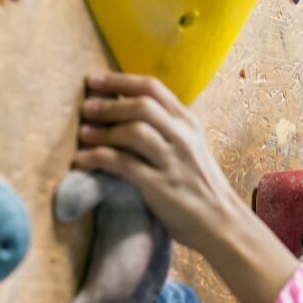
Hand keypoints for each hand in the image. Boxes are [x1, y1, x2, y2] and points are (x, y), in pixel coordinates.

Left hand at [73, 72, 244, 253]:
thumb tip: (125, 109)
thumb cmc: (199, 185)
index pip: (153, 88)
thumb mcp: (189, 147)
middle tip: (85, 108)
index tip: (94, 80)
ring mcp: (173, 161)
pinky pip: (123, 164)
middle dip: (108, 104)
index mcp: (189, 123)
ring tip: (83, 133)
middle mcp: (183, 137)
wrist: (220, 222)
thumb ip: (165, 128)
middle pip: (141, 106)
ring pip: (133, 132)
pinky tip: (82, 159)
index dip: (120, 81)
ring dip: (103, 130)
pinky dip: (98, 158)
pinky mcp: (160, 185)